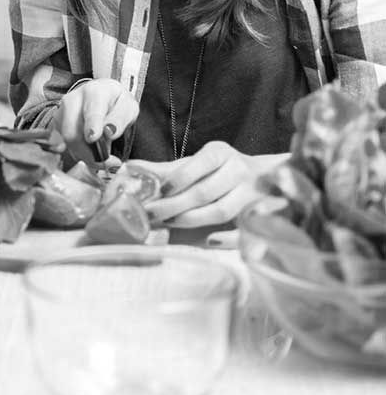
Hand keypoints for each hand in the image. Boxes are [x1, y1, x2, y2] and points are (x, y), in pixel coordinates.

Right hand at [53, 79, 138, 163]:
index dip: (91, 126)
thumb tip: (109, 132)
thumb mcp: (128, 107)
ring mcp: (61, 112)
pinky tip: (90, 150)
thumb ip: (120, 119)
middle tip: (108, 162)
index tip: (93, 138)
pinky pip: (65, 145)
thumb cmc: (115, 102)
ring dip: (85, 155)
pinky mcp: (56, 124)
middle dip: (89, 153)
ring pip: (67, 142)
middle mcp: (73, 100)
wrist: (101, 95)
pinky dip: (79, 153)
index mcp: (94, 92)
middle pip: (72, 132)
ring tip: (102, 156)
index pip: (91, 112)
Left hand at [134, 142, 286, 227]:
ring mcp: (253, 194)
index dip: (179, 179)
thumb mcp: (196, 165)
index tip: (159, 191)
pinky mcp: (262, 216)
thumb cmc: (220, 172)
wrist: (267, 177)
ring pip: (222, 211)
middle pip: (205, 192)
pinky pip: (245, 230)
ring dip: (192, 220)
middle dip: (175, 205)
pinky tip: (208, 241)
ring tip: (169, 223)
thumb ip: (165, 170)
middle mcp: (240, 170)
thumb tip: (128, 168)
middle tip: (151, 214)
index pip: (200, 163)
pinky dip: (226, 239)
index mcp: (221, 153)